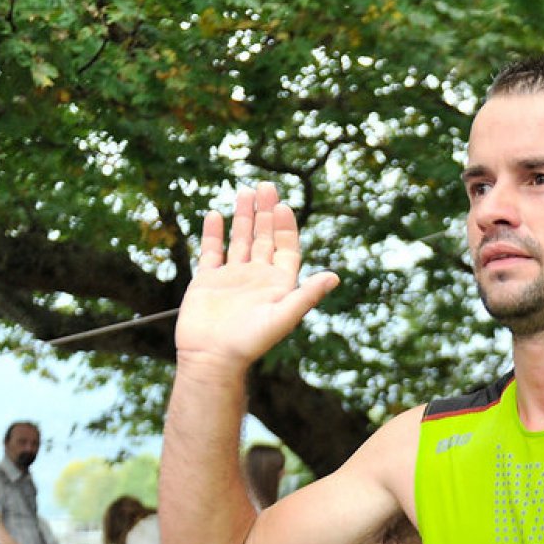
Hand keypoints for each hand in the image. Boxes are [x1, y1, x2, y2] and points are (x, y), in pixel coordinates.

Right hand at [176, 182, 339, 369]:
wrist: (213, 358)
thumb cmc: (251, 341)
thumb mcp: (284, 316)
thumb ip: (307, 295)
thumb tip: (335, 277)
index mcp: (278, 284)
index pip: (285, 248)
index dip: (286, 227)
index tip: (284, 205)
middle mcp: (256, 277)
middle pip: (264, 238)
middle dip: (265, 212)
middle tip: (266, 185)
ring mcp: (232, 277)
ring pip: (240, 240)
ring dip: (243, 217)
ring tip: (245, 191)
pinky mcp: (207, 281)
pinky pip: (211, 252)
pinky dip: (213, 233)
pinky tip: (215, 214)